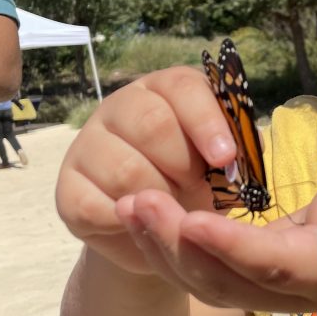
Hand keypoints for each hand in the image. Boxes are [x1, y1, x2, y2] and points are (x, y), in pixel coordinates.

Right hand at [55, 66, 238, 273]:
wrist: (158, 227)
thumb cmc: (198, 183)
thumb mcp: (221, 162)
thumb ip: (235, 147)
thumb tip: (248, 148)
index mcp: (164, 90)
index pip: (182, 87)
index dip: (206, 121)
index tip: (225, 157)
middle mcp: (121, 108)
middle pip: (152, 125)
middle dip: (184, 165)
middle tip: (197, 188)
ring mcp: (88, 146)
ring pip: (126, 169)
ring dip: (160, 197)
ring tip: (173, 208)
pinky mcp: (68, 188)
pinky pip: (96, 206)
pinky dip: (129, 223)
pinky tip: (146, 225)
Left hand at [116, 170, 316, 313]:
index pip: (271, 266)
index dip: (232, 247)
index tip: (193, 220)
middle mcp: (284, 297)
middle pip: (224, 282)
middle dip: (178, 246)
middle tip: (140, 202)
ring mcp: (257, 297)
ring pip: (201, 284)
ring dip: (160, 249)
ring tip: (128, 205)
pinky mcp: (238, 285)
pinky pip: (194, 275)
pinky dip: (161, 250)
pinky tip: (137, 216)